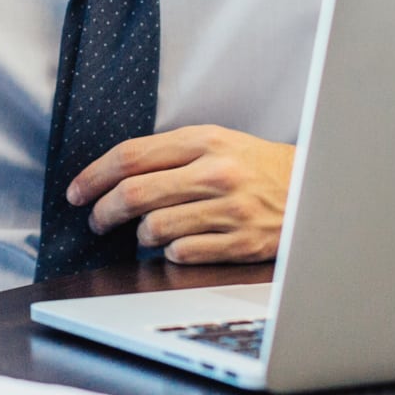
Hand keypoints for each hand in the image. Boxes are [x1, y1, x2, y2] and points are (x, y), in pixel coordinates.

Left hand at [67, 125, 296, 263]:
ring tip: (144, 233)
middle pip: (135, 193)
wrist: (317, 189)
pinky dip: (170, 253)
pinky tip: (176, 246)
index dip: (94, 175)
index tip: (77, 191)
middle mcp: (215, 173)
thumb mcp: (219, 143)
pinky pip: (182, 254)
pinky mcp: (240, 243)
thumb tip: (117, 175)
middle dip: (104, 210)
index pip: (131, 156)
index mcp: (205, 140)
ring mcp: (229, 210)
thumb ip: (172, 154)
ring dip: (139, 235)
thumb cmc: (259, 167)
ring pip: (154, 228)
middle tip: (96, 220)